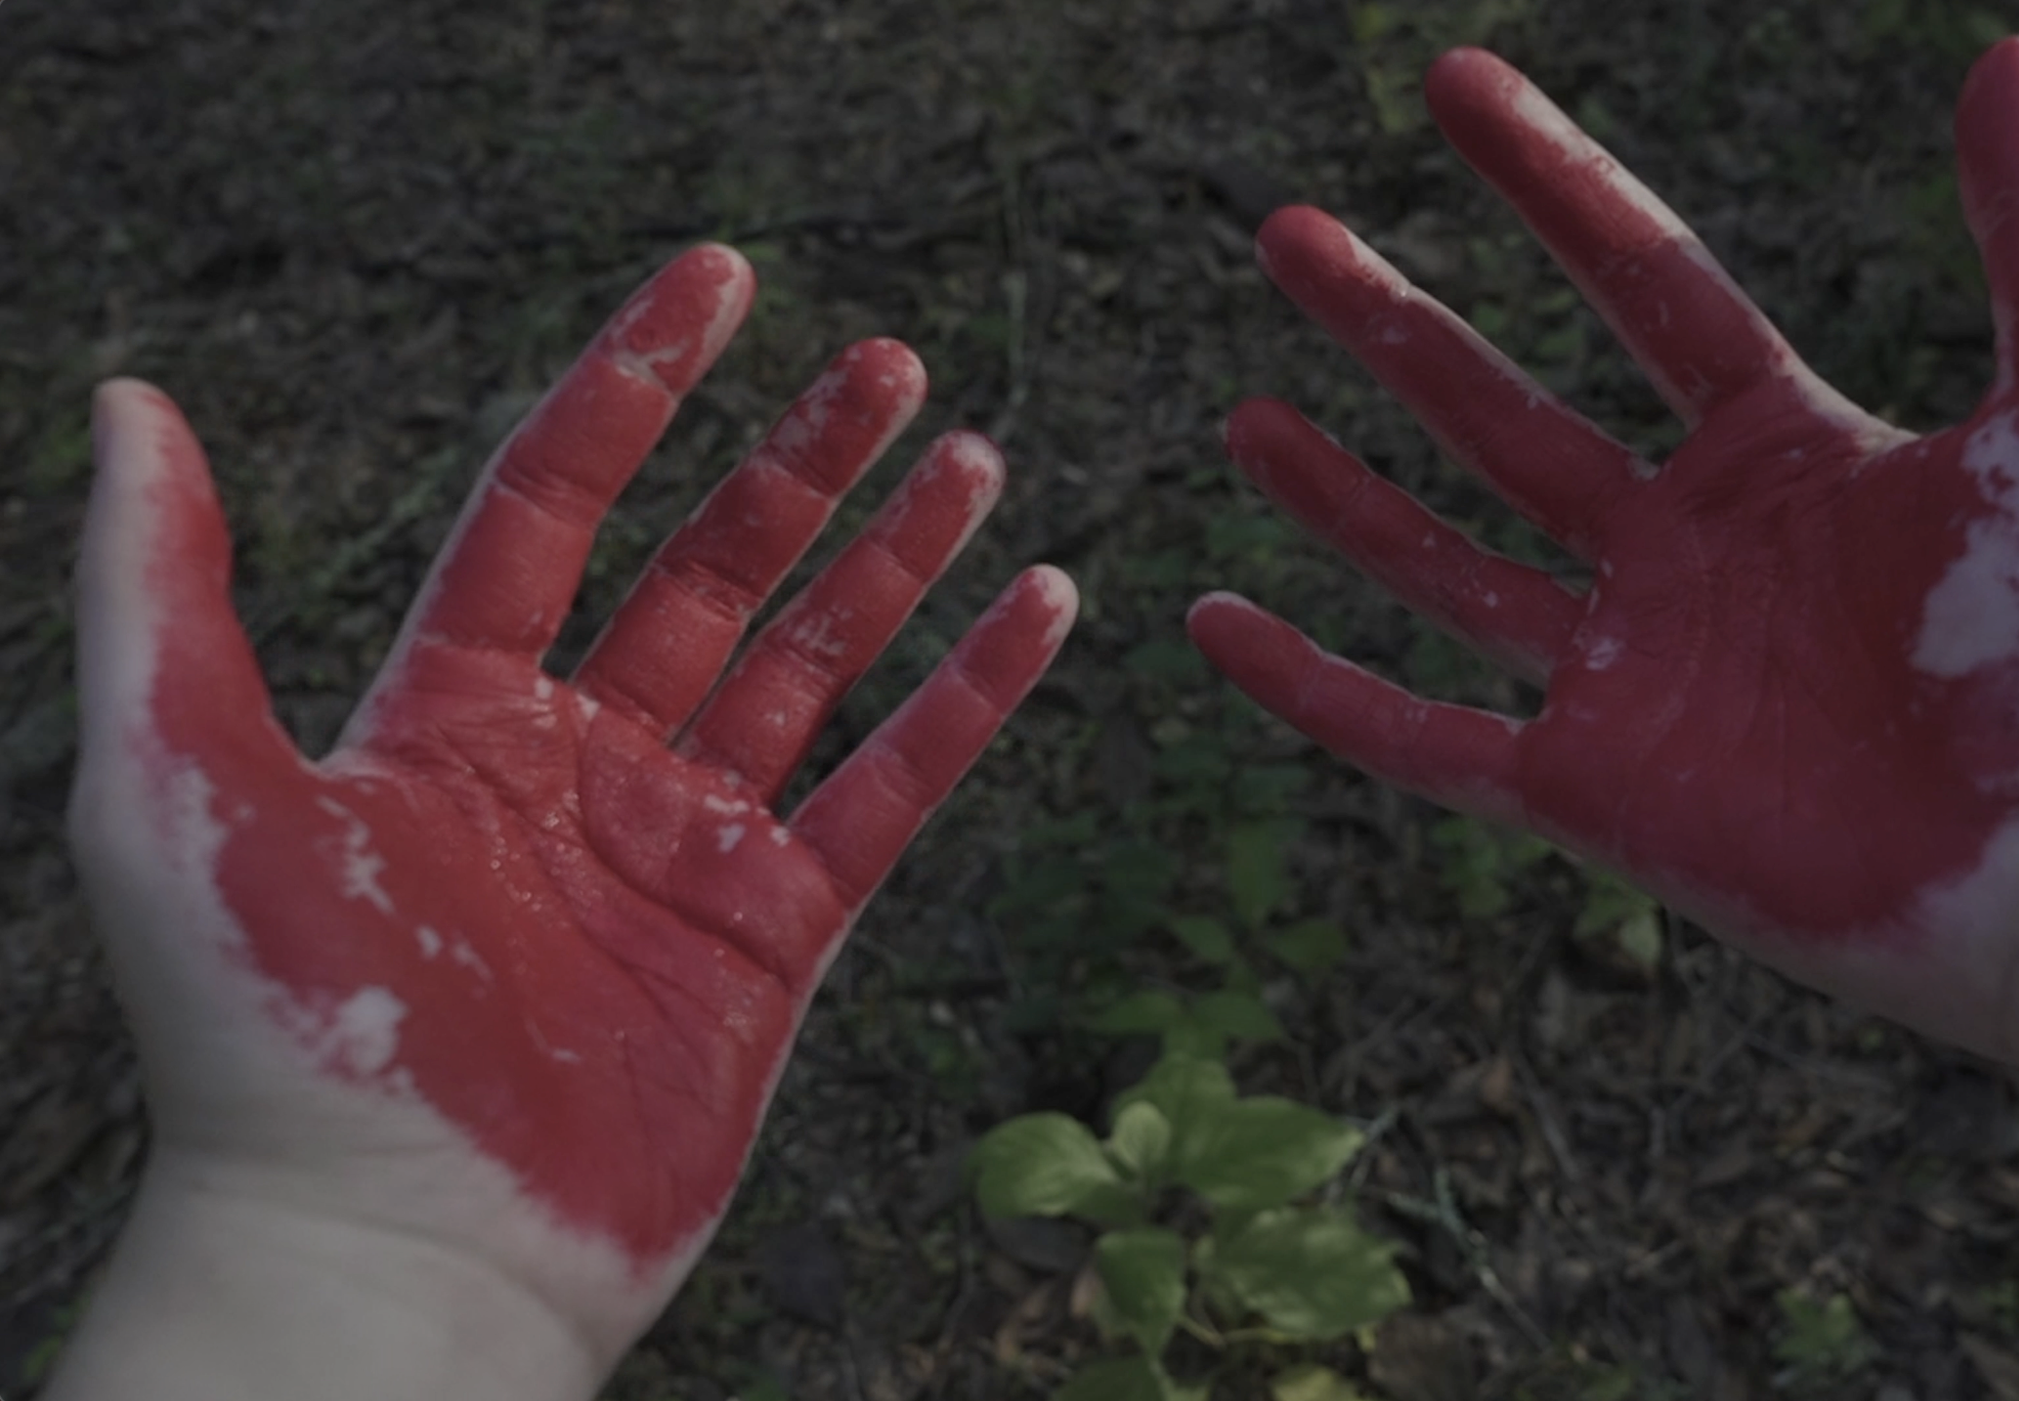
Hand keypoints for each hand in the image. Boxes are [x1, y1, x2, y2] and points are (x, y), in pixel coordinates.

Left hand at [66, 245, 1074, 1378]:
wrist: (398, 1251)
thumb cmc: (278, 1039)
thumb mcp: (180, 792)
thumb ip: (165, 596)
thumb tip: (135, 406)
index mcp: (451, 710)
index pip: (558, 500)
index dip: (638, 381)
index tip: (724, 276)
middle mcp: (578, 759)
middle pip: (712, 565)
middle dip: (801, 459)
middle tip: (891, 360)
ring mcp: (685, 843)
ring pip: (816, 661)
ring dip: (898, 556)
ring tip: (975, 454)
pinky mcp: (775, 932)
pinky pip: (896, 787)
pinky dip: (972, 695)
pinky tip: (1041, 606)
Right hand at [1189, 40, 2018, 1055]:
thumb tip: (2001, 55)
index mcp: (1796, 454)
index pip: (1640, 284)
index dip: (1548, 181)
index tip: (1451, 82)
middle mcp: (1695, 556)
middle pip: (1504, 412)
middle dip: (1394, 322)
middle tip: (1287, 234)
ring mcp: (1636, 676)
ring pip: (1443, 562)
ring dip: (1339, 488)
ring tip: (1242, 410)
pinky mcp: (1594, 793)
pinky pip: (1415, 735)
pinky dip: (1309, 686)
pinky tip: (1213, 622)